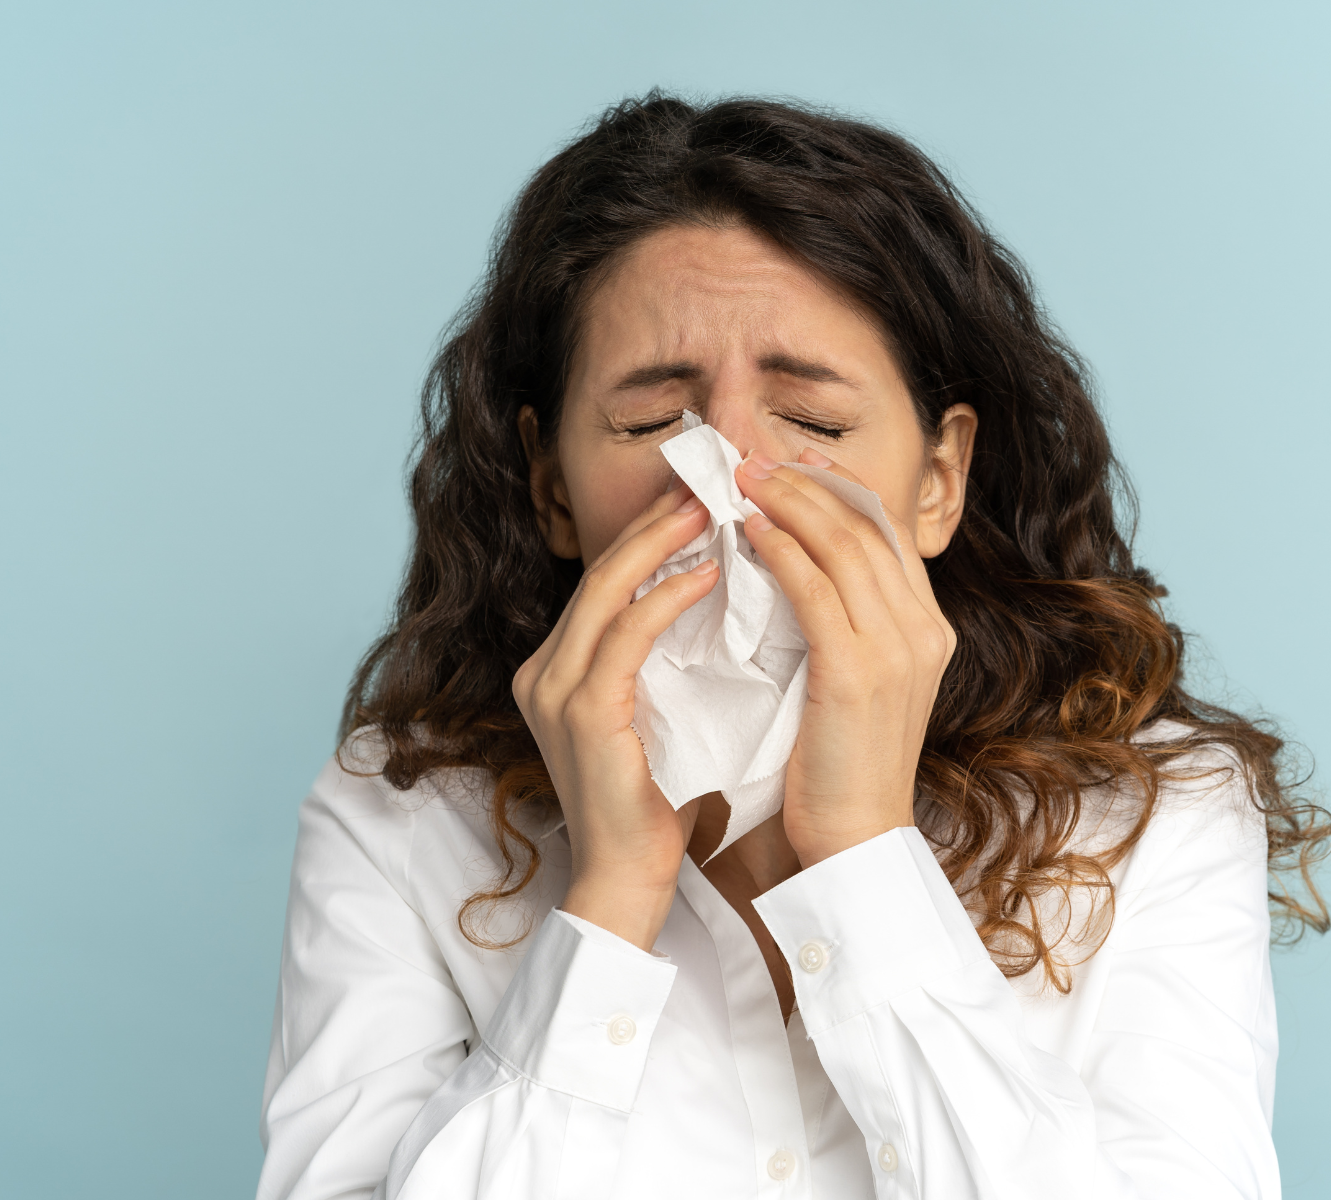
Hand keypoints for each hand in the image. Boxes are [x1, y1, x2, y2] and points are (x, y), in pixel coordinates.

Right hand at [511, 484, 719, 949]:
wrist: (626, 882)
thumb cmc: (656, 805)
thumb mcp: (658, 715)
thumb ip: (664, 662)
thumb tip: (713, 601)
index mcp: (558, 670)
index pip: (607, 583)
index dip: (651, 534)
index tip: (701, 497)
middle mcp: (544, 671)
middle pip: (602, 572)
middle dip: (657, 521)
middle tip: (710, 480)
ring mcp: (554, 690)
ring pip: (608, 591)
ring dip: (663, 543)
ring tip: (714, 507)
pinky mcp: (580, 714)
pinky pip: (626, 637)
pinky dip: (667, 598)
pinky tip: (710, 571)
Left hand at [734, 450, 956, 868]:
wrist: (855, 842)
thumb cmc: (841, 769)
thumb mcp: (858, 685)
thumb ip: (845, 626)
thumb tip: (798, 569)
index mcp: (929, 630)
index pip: (887, 534)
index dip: (840, 487)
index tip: (796, 459)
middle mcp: (924, 630)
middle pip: (868, 525)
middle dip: (807, 480)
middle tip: (754, 457)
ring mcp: (898, 649)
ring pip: (844, 545)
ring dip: (789, 502)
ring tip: (743, 480)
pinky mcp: (859, 671)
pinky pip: (816, 590)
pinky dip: (782, 551)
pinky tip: (750, 532)